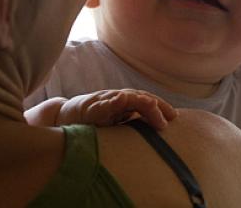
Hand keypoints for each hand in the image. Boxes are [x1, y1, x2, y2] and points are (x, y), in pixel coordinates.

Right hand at [57, 89, 177, 129]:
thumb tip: (156, 143)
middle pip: (140, 98)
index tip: (174, 118)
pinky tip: (120, 99)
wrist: (65, 117)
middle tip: (168, 118)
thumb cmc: (94, 123)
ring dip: (140, 100)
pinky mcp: (90, 108)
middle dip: (156, 106)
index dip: (161, 107)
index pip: (147, 102)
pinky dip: (112, 101)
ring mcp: (104, 101)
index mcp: (125, 104)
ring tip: (152, 105)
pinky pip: (102, 104)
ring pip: (125, 97)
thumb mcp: (117, 126)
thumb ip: (134, 128)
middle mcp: (116, 99)